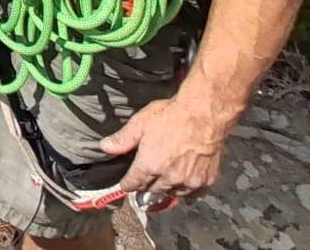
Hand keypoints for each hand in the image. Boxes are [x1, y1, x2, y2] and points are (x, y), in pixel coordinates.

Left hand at [100, 95, 227, 206]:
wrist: (204, 114)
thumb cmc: (170, 115)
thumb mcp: (140, 123)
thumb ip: (122, 139)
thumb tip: (104, 147)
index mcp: (150, 165)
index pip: (133, 184)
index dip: (127, 184)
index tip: (126, 184)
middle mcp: (169, 178)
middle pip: (152, 190)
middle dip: (145, 185)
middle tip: (144, 178)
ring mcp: (189, 182)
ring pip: (171, 193)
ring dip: (165, 188)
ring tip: (162, 179)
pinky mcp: (206, 181)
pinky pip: (192, 194)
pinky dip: (185, 190)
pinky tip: (182, 181)